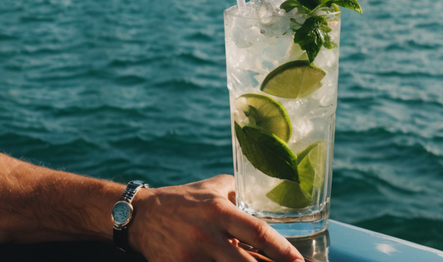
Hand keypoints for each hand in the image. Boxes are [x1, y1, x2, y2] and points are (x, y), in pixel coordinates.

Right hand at [128, 175, 303, 261]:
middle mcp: (206, 235)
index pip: (257, 232)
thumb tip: (268, 195)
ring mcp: (191, 256)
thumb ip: (238, 192)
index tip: (301, 261)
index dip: (283, 250)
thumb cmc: (183, 200)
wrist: (140, 216)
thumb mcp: (210, 188)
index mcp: (218, 211)